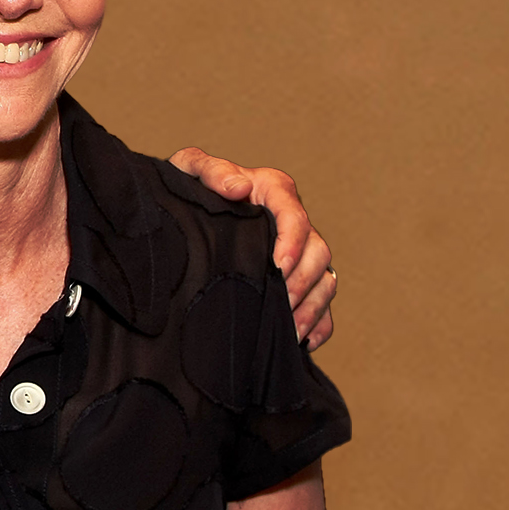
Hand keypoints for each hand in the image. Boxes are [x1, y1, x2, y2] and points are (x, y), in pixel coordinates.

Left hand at [169, 148, 336, 348]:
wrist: (184, 208)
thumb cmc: (190, 186)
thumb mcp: (190, 168)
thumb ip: (212, 170)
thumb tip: (239, 188)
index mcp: (273, 190)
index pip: (295, 217)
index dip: (292, 244)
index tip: (276, 268)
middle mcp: (292, 220)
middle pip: (319, 251)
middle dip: (302, 281)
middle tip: (279, 304)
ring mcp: (299, 250)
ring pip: (325, 279)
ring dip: (311, 307)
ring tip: (289, 330)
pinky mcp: (299, 276)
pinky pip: (322, 304)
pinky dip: (318, 323)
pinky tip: (302, 341)